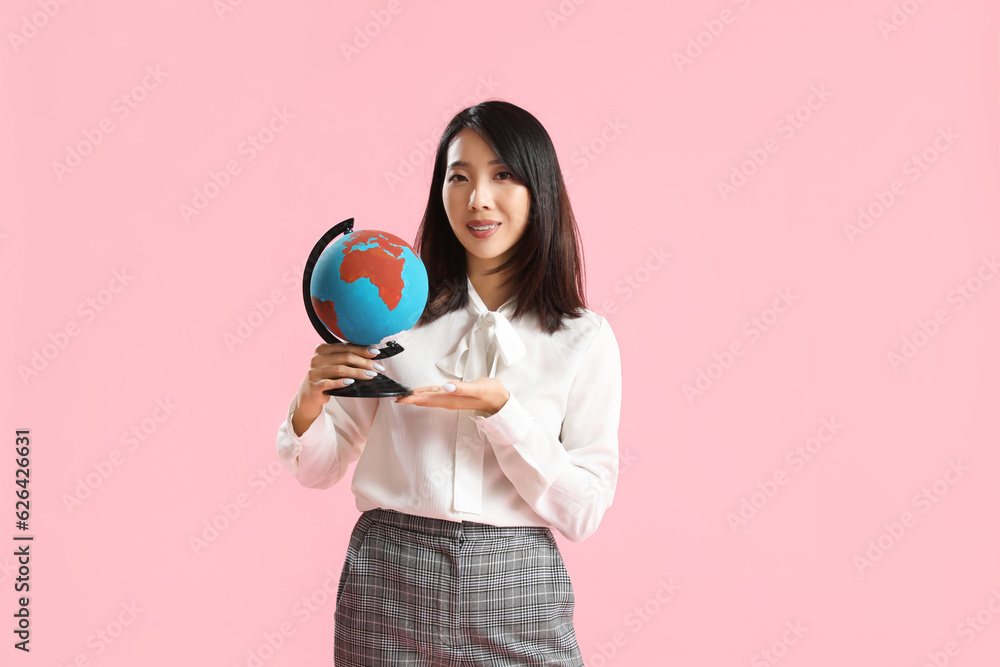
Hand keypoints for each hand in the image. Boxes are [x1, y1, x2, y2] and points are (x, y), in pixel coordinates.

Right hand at [298, 342, 383, 408]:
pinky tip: (351, 382)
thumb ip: (346, 357)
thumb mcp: (333, 364)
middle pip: (345, 357)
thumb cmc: (327, 377)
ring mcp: (314, 372)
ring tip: (371, 375)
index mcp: (322, 349)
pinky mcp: (314, 386)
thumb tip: (371, 354)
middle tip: (377, 368)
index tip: (376, 352)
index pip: (346, 347)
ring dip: (358, 372)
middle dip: (364, 362)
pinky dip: (341, 382)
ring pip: (340, 369)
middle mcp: (317, 358)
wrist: (309, 394)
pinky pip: (329, 383)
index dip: (362, 349)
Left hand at [395, 378, 509, 414]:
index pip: (427, 399)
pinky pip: (436, 395)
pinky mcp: (454, 394)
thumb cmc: (491, 393)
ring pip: (429, 398)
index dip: (412, 398)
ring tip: (404, 395)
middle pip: (425, 400)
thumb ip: (462, 388)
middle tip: (395, 397)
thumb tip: (446, 387)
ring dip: (416, 396)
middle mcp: (449, 400)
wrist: (500, 400)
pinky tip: (422, 392)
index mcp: (451, 399)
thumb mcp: (478, 389)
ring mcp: (451, 398)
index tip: (399, 398)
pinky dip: (426, 393)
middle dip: (410, 399)